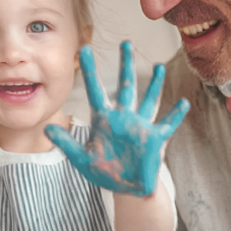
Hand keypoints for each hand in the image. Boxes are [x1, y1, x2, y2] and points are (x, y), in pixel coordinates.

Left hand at [46, 41, 188, 196]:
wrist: (125, 187)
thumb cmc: (104, 171)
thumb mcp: (81, 158)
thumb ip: (66, 143)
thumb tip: (47, 128)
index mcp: (104, 120)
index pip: (95, 90)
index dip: (89, 70)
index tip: (84, 49)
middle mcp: (123, 117)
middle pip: (125, 86)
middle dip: (126, 65)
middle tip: (126, 43)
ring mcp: (140, 125)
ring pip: (148, 99)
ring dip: (154, 83)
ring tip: (158, 65)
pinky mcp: (154, 138)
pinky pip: (167, 124)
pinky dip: (176, 115)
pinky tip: (183, 102)